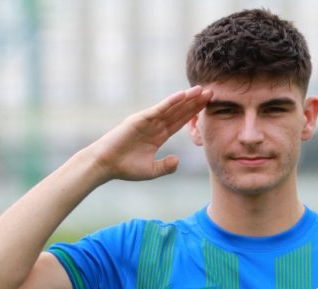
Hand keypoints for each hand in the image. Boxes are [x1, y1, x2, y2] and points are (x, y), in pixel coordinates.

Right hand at [89, 86, 212, 181]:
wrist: (106, 165)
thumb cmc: (126, 167)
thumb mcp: (151, 170)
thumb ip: (166, 166)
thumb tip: (178, 160)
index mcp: (159, 135)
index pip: (180, 121)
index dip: (194, 113)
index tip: (208, 106)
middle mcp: (155, 125)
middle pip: (180, 111)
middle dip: (195, 102)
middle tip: (211, 92)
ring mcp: (148, 120)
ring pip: (172, 107)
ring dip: (187, 98)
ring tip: (201, 90)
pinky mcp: (140, 119)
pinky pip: (158, 109)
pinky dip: (170, 102)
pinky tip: (183, 95)